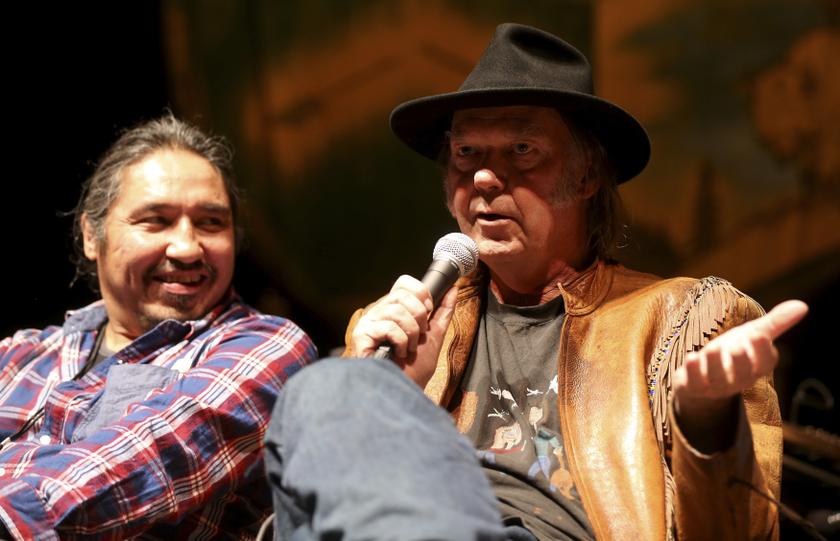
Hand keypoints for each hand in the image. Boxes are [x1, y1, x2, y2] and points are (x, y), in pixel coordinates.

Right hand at [350, 275, 457, 387]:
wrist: (403, 391)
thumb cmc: (413, 369)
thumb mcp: (434, 336)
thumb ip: (443, 312)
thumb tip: (453, 289)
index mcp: (393, 309)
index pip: (404, 283)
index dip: (420, 293)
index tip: (428, 311)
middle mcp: (378, 312)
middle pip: (402, 294)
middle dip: (420, 316)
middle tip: (420, 335)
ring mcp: (368, 323)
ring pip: (395, 310)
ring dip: (411, 332)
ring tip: (409, 348)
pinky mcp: (361, 336)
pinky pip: (388, 327)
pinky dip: (401, 342)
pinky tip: (400, 353)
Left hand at [673, 299, 807, 449]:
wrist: (701, 377)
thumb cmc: (732, 353)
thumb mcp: (751, 335)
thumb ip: (775, 323)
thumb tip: (803, 305)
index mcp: (754, 367)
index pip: (764, 363)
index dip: (762, 351)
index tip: (758, 335)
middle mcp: (736, 379)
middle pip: (742, 375)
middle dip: (740, 361)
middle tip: (737, 347)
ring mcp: (714, 385)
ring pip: (717, 379)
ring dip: (714, 365)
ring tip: (712, 349)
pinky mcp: (692, 387)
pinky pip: (693, 384)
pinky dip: (692, 373)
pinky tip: (691, 358)